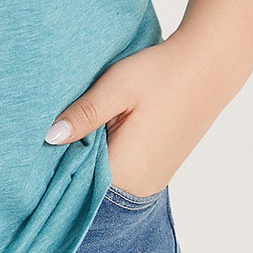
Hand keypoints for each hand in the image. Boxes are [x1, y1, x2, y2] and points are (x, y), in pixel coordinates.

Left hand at [44, 31, 237, 198]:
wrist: (209, 66)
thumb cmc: (161, 74)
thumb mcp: (115, 88)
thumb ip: (83, 115)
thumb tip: (49, 137)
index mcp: (126, 172)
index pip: (74, 178)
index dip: (57, 156)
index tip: (43, 134)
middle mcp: (140, 186)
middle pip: (89, 179)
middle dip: (73, 154)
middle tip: (61, 122)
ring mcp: (152, 180)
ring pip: (105, 173)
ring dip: (92, 152)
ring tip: (85, 121)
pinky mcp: (159, 168)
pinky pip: (122, 168)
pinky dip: (109, 151)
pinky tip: (106, 126)